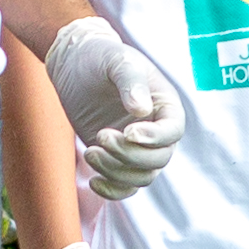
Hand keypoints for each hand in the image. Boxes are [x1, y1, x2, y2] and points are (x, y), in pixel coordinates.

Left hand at [44, 13, 184, 201]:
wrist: (76, 64)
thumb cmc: (102, 57)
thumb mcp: (118, 61)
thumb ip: (131, 82)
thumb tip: (141, 110)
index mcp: (166, 105)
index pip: (173, 132)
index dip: (154, 137)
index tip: (127, 132)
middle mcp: (156, 130)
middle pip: (158, 159)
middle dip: (128, 155)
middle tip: (101, 136)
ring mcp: (136, 147)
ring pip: (141, 177)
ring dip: (116, 171)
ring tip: (90, 151)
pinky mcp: (116, 158)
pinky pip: (125, 187)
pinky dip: (112, 191)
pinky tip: (93, 180)